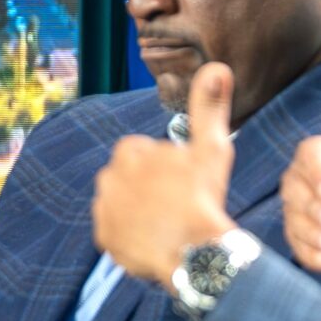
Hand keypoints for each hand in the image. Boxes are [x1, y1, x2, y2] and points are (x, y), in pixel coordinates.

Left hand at [92, 60, 237, 283]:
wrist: (193, 253)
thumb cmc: (202, 197)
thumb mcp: (211, 147)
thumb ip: (210, 107)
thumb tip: (217, 67)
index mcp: (129, 152)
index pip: (144, 152)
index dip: (165, 166)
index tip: (182, 180)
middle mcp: (107, 177)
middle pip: (131, 179)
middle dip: (149, 188)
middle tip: (177, 203)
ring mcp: (103, 210)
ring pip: (123, 205)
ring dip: (139, 211)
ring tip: (167, 223)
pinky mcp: (103, 240)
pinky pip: (117, 234)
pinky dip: (131, 237)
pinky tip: (155, 240)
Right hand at [281, 57, 320, 273]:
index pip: (308, 157)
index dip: (316, 175)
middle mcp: (308, 182)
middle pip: (293, 191)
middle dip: (312, 209)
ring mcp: (305, 212)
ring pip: (293, 220)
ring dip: (312, 235)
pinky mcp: (308, 241)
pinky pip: (298, 249)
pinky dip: (312, 256)